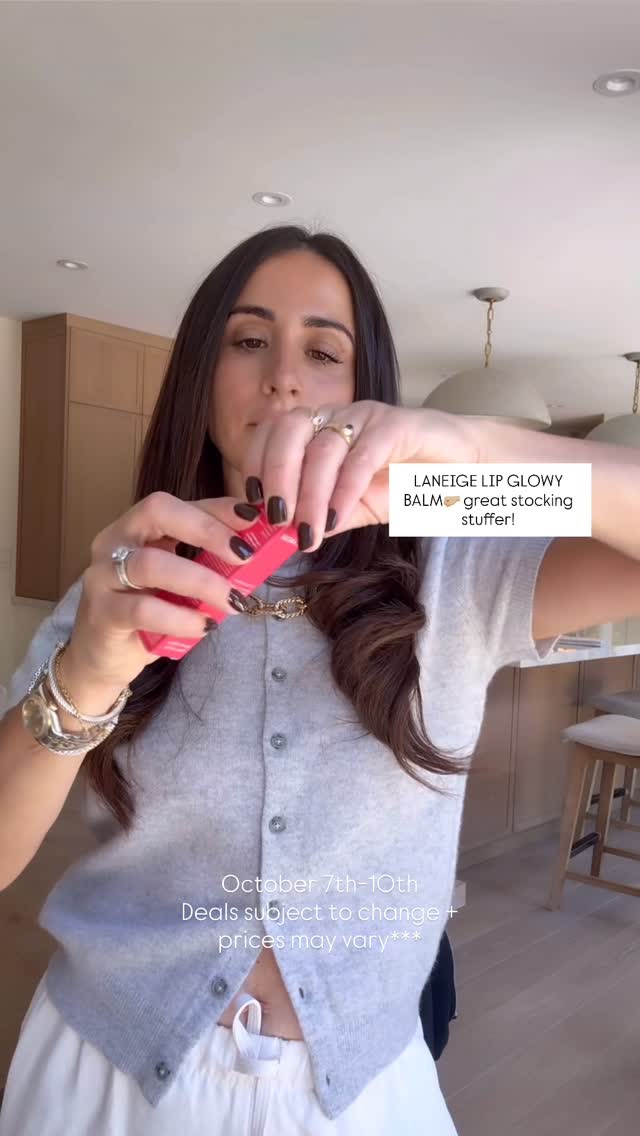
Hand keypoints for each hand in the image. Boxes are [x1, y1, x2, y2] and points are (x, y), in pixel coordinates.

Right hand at [63, 493, 263, 695]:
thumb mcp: (178, 581)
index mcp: (136, 527)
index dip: (216, 508)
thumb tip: (256, 551)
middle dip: (207, 529)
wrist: (101, 658)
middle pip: (157, 512)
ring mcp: (102, 576)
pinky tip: (204, 626)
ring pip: (151, 564)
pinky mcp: (102, 613)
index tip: (254, 518)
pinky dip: (180, 618)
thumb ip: (206, 562)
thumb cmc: (146, 613)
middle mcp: (114, 542)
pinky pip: (143, 609)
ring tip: (232, 600)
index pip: (177, 503)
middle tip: (244, 555)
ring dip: (201, 581)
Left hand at [242, 402, 478, 551]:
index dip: (255, 466)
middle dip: (275, 476)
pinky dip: (345, 489)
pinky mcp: (398, 425)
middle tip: (275, 520)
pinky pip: (363, 454)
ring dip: (309, 493)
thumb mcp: (355, 509)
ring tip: (307, 531)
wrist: (462, 471)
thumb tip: (283, 537)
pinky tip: (337, 517)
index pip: (272, 435)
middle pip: (289, 431)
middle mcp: (336, 415)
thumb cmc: (405, 485)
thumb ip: (321, 517)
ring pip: (324, 446)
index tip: (251, 506)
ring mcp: (366, 416)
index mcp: (318, 430)